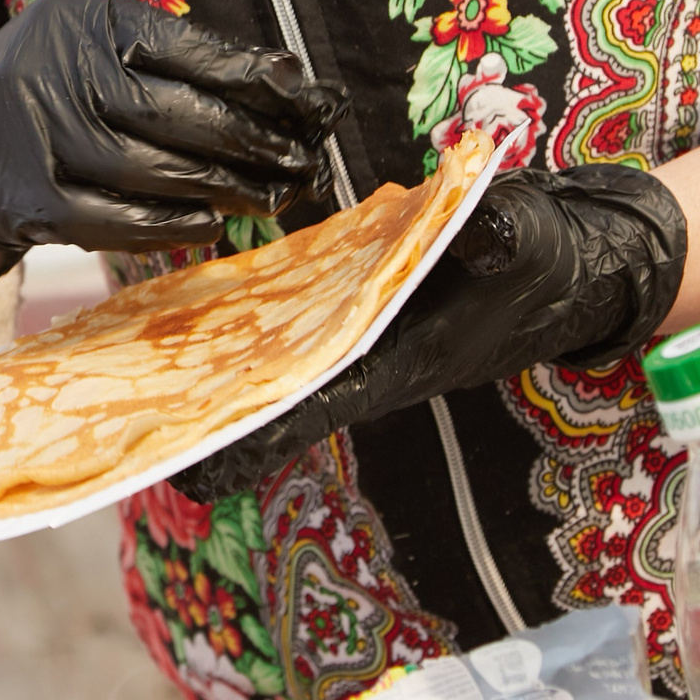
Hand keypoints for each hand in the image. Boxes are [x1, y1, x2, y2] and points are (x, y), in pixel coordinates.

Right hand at [0, 0, 347, 288]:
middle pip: (171, 112)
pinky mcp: (27, 198)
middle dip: (249, 140)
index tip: (307, 95)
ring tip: (270, 194)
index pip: (183, 47)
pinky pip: (111, 218)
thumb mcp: (102, 44)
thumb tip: (282, 85)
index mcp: (86, 21)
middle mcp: (55, 71)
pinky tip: (209, 222)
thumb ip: (178, 58)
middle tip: (302, 160)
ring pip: (147, 169)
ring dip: (219, 187)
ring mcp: (38, 137)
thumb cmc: (57, 84)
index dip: (250, 75)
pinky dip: (167, 223)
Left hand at [173, 163, 687, 500]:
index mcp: (398, 362)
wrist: (575, 266)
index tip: (190, 474)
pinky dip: (247, 333)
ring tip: (133, 390)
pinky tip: (193, 324)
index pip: (312, 409)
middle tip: (125, 437)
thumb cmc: (547, 260)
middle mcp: (368, 361)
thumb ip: (502, 234)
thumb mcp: (529, 239)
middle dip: (208, 420)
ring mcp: (361, 341)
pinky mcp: (358, 313)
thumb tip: (476, 225)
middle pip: (274, 401)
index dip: (253, 439)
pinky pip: (291, 332)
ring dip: (218, 380)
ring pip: (277, 370)